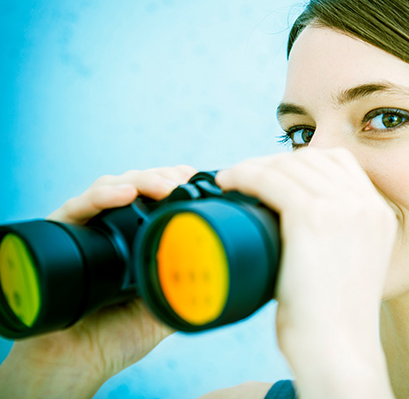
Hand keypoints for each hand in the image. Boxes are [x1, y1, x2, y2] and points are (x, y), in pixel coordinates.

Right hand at [0, 165, 196, 398]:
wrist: (78, 360)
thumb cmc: (119, 334)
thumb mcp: (166, 305)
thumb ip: (187, 286)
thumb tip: (217, 270)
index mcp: (138, 236)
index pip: (156, 194)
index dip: (175, 180)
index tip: (196, 178)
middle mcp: (113, 226)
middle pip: (137, 184)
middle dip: (162, 177)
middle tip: (182, 181)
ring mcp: (88, 227)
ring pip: (112, 186)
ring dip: (140, 180)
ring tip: (162, 185)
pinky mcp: (61, 233)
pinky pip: (77, 207)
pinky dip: (102, 196)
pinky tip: (125, 193)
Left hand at [216, 148, 395, 397]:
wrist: (337, 351)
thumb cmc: (329, 318)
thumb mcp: (343, 264)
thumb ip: (330, 235)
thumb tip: (283, 215)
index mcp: (378, 214)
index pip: (338, 164)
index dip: (300, 163)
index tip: (271, 175)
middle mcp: (366, 205)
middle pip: (312, 160)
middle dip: (274, 162)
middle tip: (246, 177)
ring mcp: (343, 209)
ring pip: (289, 166)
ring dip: (254, 166)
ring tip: (232, 179)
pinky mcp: (314, 219)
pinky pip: (272, 180)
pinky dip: (245, 175)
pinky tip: (228, 181)